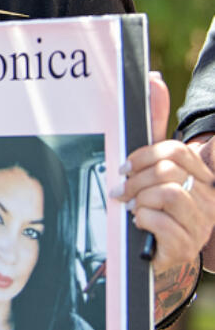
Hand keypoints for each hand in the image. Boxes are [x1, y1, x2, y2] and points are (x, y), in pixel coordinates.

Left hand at [111, 72, 214, 321]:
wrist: (150, 252)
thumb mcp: (149, 162)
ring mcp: (199, 224)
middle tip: (124, 190)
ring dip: (139, 198)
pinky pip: (160, 221)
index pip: (176, 151)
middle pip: (168, 170)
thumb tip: (153, 78)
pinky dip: (142, 218)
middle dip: (136, 178)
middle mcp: (206, 199)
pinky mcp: (185, 247)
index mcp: (200, 176)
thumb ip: (152, 123)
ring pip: (167, 193)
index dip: (144, 155)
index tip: (126, 166)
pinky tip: (139, 223)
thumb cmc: (151, 203)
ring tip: (132, 206)